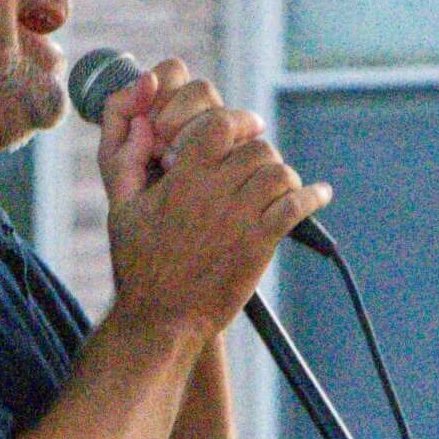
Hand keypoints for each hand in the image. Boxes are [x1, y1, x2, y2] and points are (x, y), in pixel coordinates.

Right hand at [106, 61, 329, 341]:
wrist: (160, 318)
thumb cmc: (138, 262)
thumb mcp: (121, 207)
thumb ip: (127, 158)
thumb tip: (146, 121)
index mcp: (180, 179)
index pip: (219, 124)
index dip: (232, 122)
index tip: (235, 131)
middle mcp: (213, 193)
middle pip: (256, 147)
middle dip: (256, 151)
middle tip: (251, 165)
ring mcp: (239, 219)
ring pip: (278, 172)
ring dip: (279, 175)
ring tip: (273, 185)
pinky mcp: (259, 244)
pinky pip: (296, 207)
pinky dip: (311, 197)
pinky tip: (318, 195)